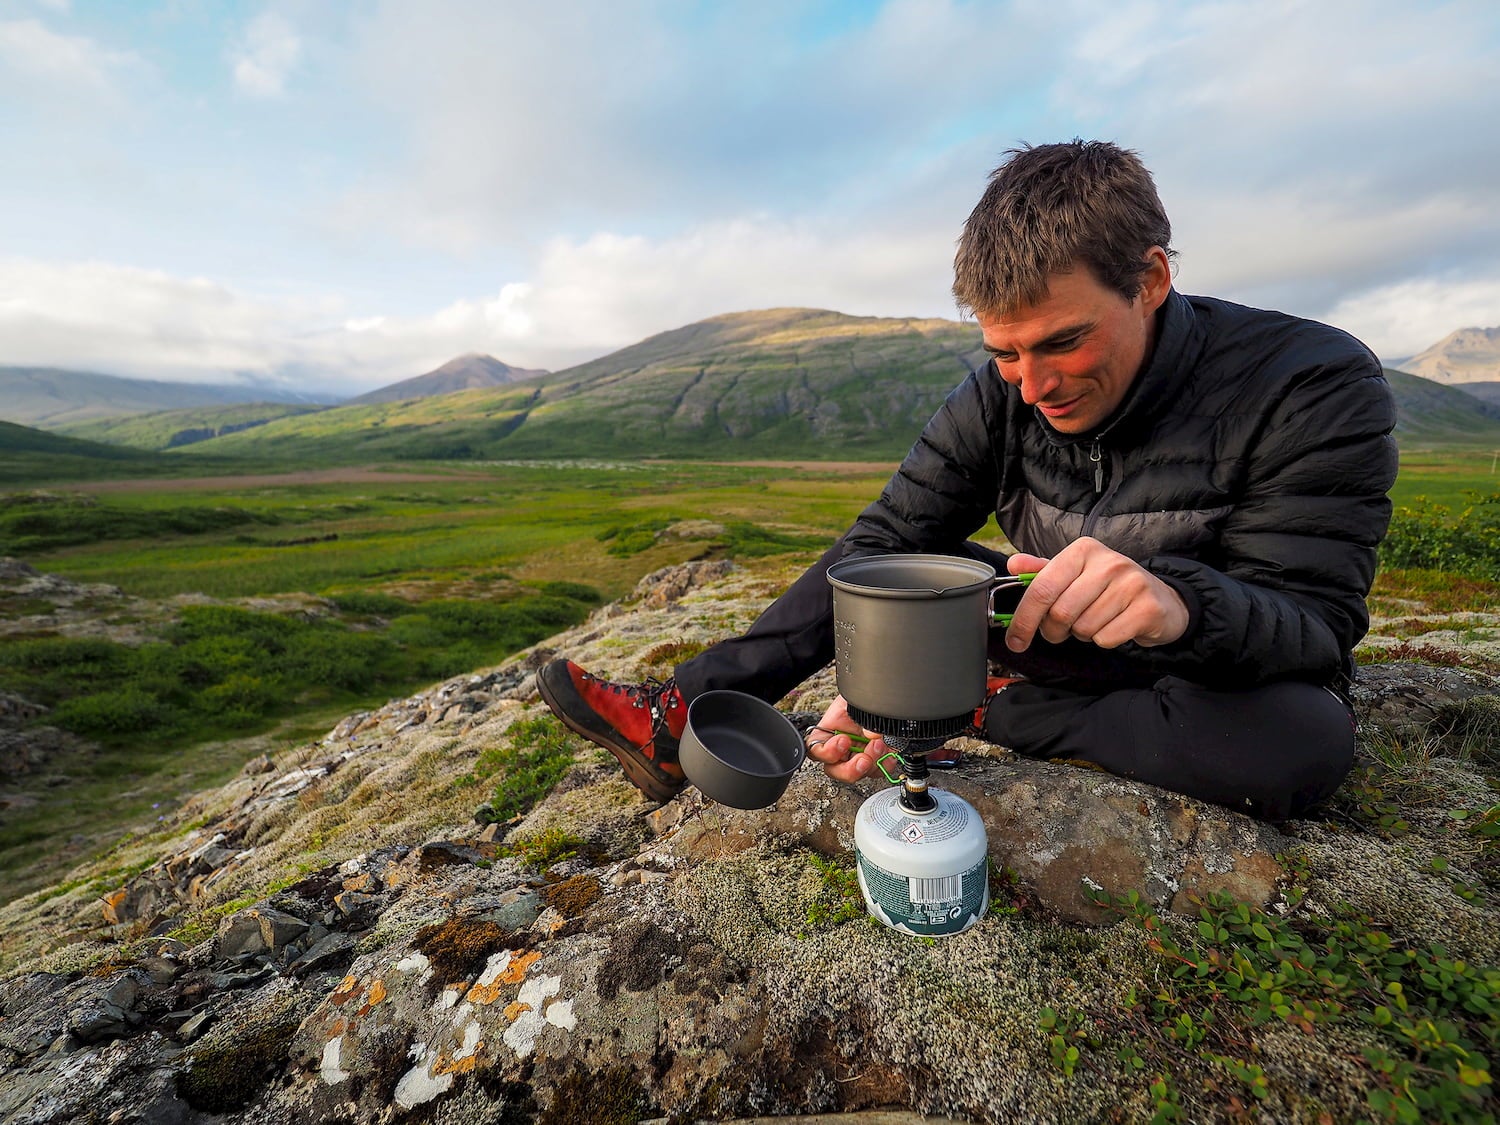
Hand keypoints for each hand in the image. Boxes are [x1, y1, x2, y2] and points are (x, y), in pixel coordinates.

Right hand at [805, 694, 888, 782]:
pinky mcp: (873, 761)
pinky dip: (884, 765)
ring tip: (880, 745)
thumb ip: (860, 715)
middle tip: (864, 759)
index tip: (844, 740)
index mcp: (828, 732)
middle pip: (834, 771)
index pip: (815, 750)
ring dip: (871, 763)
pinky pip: (876, 772)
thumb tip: (871, 734)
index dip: (827, 752)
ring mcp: (856, 756)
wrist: (882, 700)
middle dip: (850, 769)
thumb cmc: (862, 699)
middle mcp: (840, 748)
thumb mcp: (856, 701)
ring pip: (857, 774)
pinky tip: (889, 754)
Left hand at [1003, 537, 1189, 651]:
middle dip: (1054, 631)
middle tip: (1062, 631)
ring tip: (1096, 621)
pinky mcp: (1147, 608)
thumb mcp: (1075, 574)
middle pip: (1060, 612)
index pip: (1041, 588)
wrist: (1162, 600)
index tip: (1015, 640)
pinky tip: (1115, 627)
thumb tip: (1012, 565)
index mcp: (1083, 550)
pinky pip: (1106, 638)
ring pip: (1083, 628)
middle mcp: (1108, 562)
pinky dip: (1105, 640)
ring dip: (1082, 634)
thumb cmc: (1110, 589)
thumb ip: (1043, 571)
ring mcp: (1130, 583)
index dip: (1023, 619)